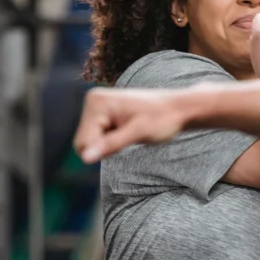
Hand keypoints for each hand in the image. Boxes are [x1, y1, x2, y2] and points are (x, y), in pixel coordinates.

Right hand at [73, 87, 188, 162]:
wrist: (177, 109)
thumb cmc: (162, 119)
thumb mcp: (138, 133)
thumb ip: (110, 144)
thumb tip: (85, 158)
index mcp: (97, 103)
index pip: (83, 142)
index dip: (104, 149)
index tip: (127, 139)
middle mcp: (92, 101)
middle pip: (83, 143)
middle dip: (104, 147)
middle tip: (129, 138)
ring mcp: (97, 106)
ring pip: (90, 142)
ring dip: (108, 145)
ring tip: (130, 133)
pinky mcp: (102, 113)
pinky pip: (97, 137)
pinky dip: (111, 140)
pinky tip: (127, 131)